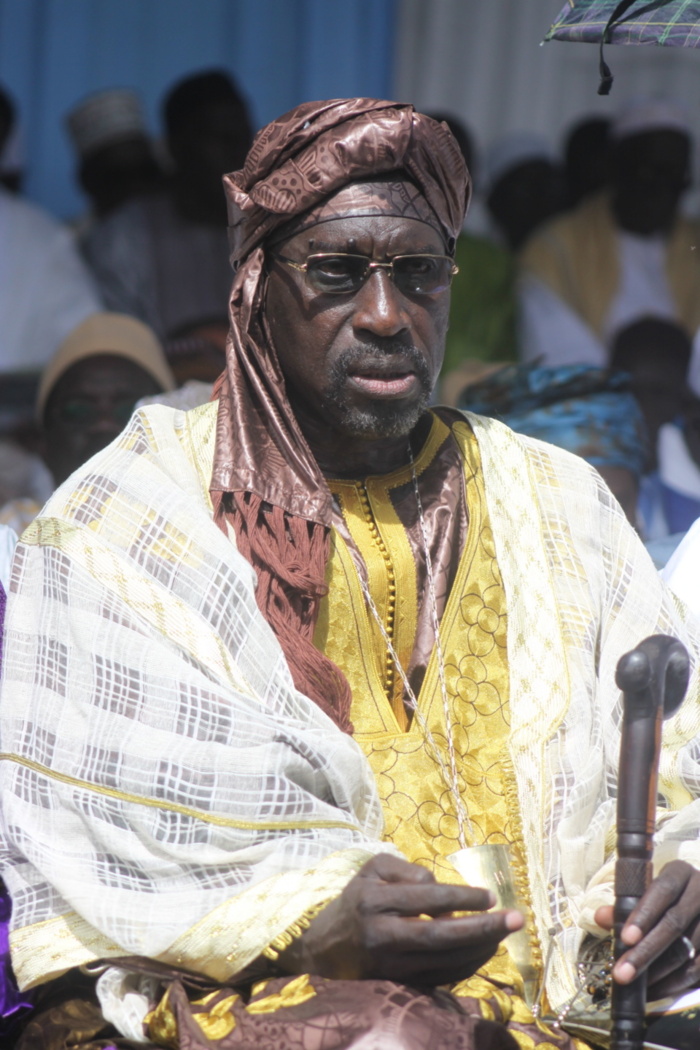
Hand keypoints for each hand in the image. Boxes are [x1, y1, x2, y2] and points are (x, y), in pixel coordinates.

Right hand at [277, 852, 522, 985]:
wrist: (323, 946)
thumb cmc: (356, 899)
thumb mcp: (373, 870)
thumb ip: (408, 871)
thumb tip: (444, 893)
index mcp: (372, 900)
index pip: (426, 898)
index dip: (461, 897)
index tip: (490, 895)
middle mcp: (380, 935)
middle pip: (441, 936)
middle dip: (483, 928)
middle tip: (516, 919)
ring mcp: (390, 965)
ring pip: (445, 961)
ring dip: (481, 949)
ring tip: (505, 932)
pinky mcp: (398, 984)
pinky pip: (441, 976)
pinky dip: (467, 965)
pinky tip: (484, 950)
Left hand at [595, 860, 699, 998]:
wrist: (698, 902)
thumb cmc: (664, 897)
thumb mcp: (646, 892)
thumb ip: (624, 905)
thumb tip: (600, 917)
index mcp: (680, 873)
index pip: (663, 890)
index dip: (644, 914)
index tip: (625, 938)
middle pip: (674, 924)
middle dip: (646, 951)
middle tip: (622, 973)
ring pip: (687, 950)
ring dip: (658, 972)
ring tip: (633, 986)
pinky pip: (698, 970)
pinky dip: (674, 983)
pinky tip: (654, 992)